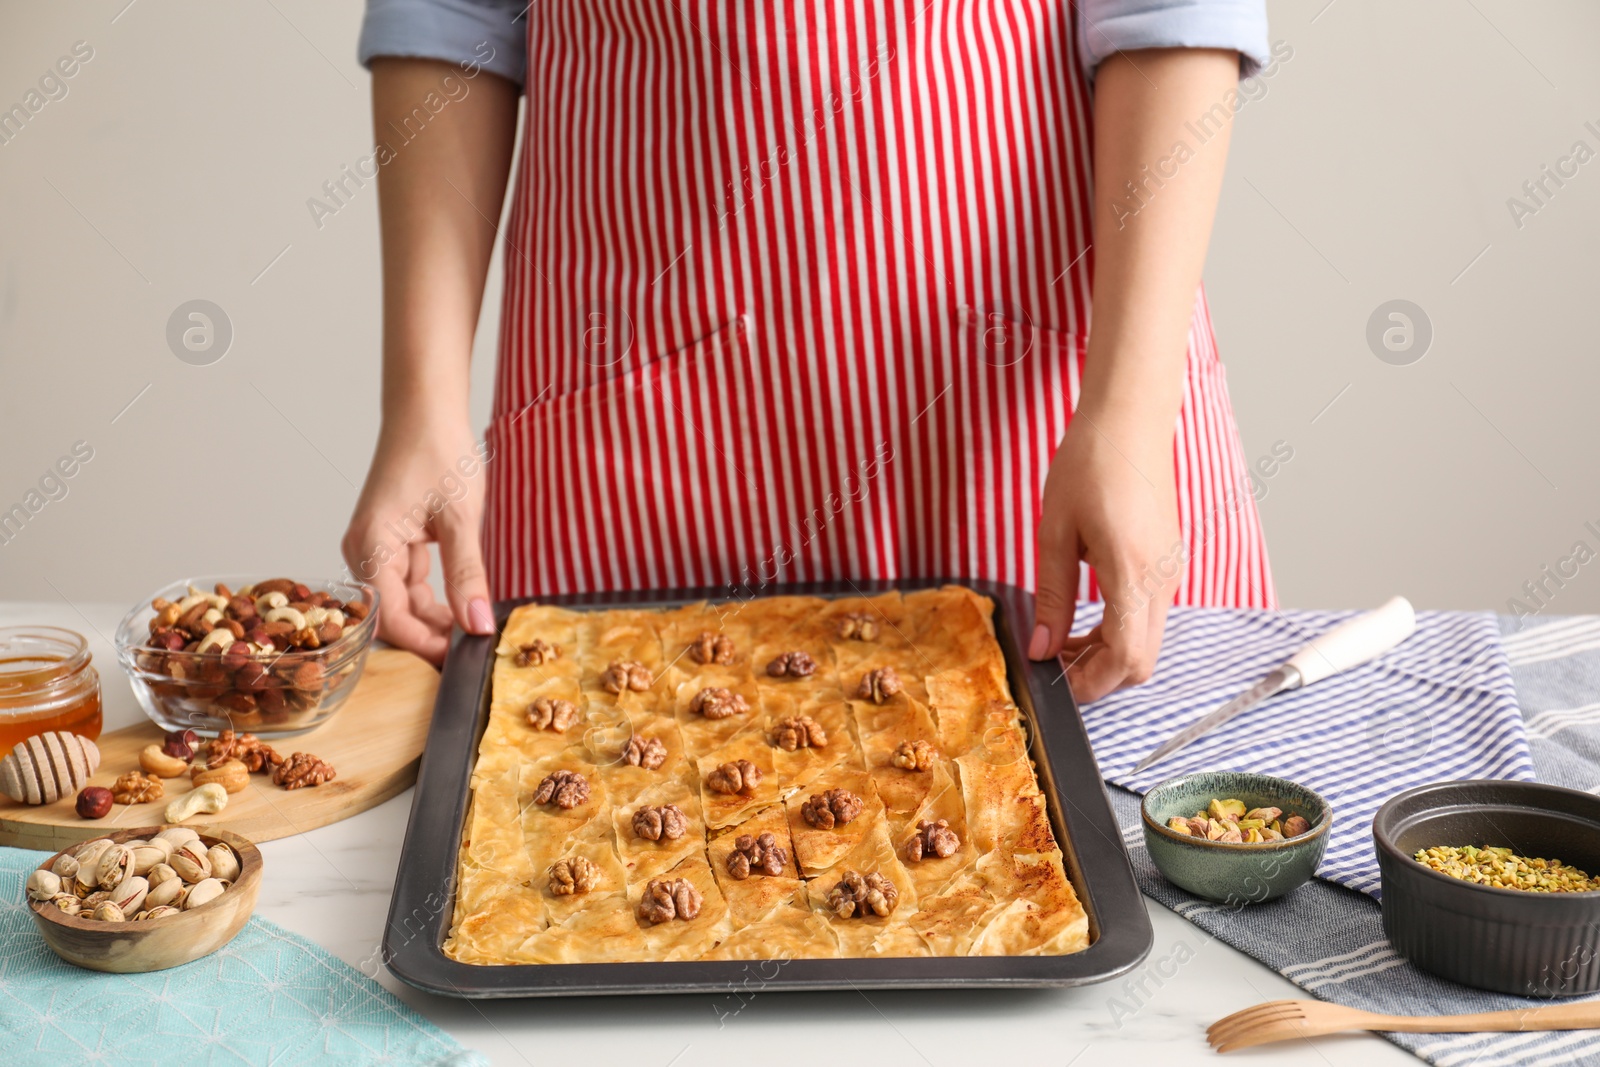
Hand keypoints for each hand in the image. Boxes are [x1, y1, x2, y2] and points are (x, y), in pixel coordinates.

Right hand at [341, 419, 493, 664]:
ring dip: (435, 616)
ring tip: (474, 625)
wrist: (427, 409)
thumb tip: (477, 625)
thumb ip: (467, 575)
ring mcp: (375, 546)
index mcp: (370, 546)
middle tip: (473, 648)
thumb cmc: (437, 450)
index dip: (425, 645)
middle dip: (431, 635)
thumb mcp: (461, 518)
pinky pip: (408, 581)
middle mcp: (363, 550)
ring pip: (402, 600)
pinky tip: (463, 599)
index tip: (459, 660)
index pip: (391, 619)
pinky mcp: (390, 540)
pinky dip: (434, 594)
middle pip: (392, 614)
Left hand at [1030, 412, 1181, 702]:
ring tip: (1062, 638)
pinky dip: (1120, 628)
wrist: (1129, 419)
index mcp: (1134, 574)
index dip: (1090, 683)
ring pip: (1147, 641)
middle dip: (1098, 674)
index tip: (1055, 679)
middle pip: (1141, 661)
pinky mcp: (1168, 562)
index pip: (1125, 660)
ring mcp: (1170, 572)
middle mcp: (1162, 580)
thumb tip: (1041, 647)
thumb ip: (1051, 598)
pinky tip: (1086, 615)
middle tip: (1054, 661)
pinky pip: (1149, 615)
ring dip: (1108, 652)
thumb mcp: (1055, 533)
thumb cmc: (1091, 463)